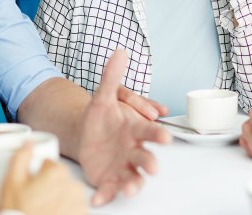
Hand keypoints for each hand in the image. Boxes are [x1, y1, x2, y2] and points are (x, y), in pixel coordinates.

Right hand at [0, 142, 86, 214]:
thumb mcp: (11, 184)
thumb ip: (20, 158)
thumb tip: (28, 143)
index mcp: (57, 172)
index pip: (49, 164)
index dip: (37, 175)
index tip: (31, 187)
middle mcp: (73, 185)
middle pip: (60, 179)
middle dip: (49, 187)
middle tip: (34, 202)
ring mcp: (80, 203)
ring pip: (68, 194)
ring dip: (58, 200)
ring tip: (42, 212)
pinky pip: (74, 209)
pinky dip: (65, 213)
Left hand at [78, 48, 171, 205]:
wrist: (86, 136)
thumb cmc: (101, 119)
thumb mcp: (103, 97)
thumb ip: (112, 77)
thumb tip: (120, 51)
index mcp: (135, 130)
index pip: (150, 131)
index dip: (158, 133)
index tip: (165, 137)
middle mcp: (133, 150)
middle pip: (145, 157)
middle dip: (150, 162)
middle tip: (153, 167)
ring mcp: (122, 167)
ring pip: (133, 177)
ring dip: (134, 184)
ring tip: (131, 189)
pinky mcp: (109, 180)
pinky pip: (109, 190)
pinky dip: (105, 195)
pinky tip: (98, 199)